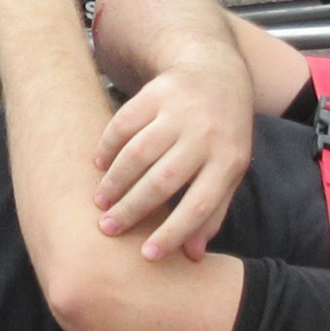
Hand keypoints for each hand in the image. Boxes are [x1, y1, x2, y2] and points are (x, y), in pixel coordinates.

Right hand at [94, 54, 255, 260]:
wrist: (217, 74)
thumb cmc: (223, 135)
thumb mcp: (230, 171)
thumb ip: (213, 211)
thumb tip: (193, 256)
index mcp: (228, 161)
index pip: (199, 205)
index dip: (173, 233)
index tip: (146, 255)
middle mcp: (205, 136)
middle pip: (163, 181)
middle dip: (132, 208)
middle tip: (108, 228)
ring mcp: (180, 112)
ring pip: (139, 152)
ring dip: (115, 180)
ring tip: (100, 201)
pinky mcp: (157, 93)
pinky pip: (125, 122)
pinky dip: (109, 145)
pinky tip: (100, 163)